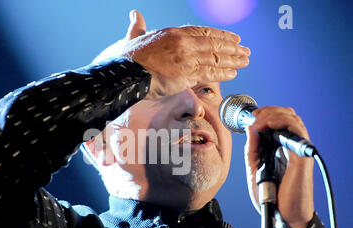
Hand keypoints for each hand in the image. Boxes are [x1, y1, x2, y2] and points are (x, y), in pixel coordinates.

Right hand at [93, 10, 249, 98]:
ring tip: (246, 60)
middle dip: (232, 47)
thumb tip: (135, 14)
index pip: (203, 32)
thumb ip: (137, 26)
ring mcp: (186, 58)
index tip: (232, 38)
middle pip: (214, 43)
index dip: (220, 35)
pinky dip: (223, 72)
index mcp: (172, 33)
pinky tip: (234, 72)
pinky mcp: (186, 74)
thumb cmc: (124, 58)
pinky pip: (210, 73)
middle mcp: (183, 43)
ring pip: (215, 57)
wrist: (122, 73)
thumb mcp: (131, 36)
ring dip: (233, 59)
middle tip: (246, 50)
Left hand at [244, 106, 314, 227]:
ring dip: (273, 114)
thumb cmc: (272, 196)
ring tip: (257, 120)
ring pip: (293, 119)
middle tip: (253, 116)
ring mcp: (298, 151)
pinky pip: (296, 132)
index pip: (279, 120)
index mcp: (281, 148)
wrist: (281, 216)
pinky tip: (265, 127)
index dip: (266, 113)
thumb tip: (251, 128)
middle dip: (268, 110)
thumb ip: (252, 149)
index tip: (249, 117)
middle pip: (287, 115)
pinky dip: (280, 123)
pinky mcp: (301, 157)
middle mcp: (292, 147)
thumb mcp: (254, 168)